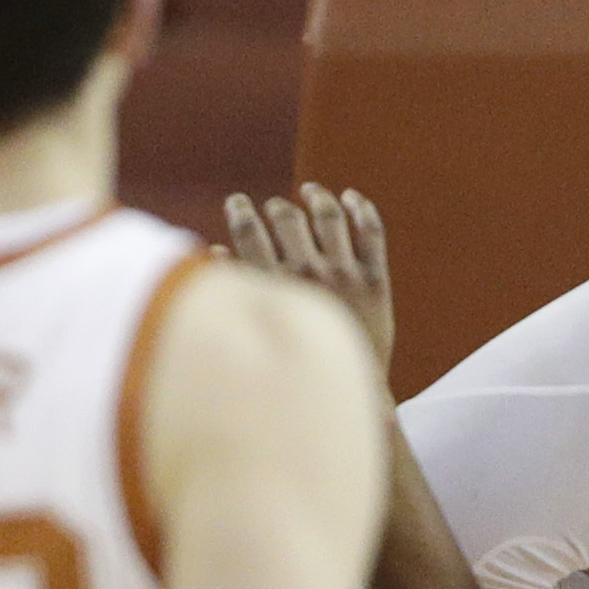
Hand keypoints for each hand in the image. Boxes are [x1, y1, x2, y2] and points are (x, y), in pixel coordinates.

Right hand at [224, 183, 395, 376]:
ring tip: (310, 192)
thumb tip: (212, 251)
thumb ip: (241, 288)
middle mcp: (309, 274)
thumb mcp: (264, 327)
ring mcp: (346, 275)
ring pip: (330, 215)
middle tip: (274, 208)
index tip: (238, 202)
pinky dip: (361, 207)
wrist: (353, 396)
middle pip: (288, 218)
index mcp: (276, 287)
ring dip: (317, 196)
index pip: (249, 233)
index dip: (240, 211)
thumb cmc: (299, 367)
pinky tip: (350, 198)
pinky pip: (371, 230)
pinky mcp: (375, 279)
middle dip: (277, 207)